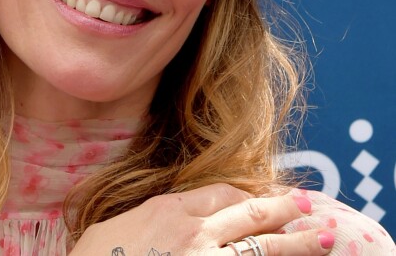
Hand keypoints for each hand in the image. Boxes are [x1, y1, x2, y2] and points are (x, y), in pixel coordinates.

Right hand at [70, 184, 334, 254]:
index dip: (248, 194)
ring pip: (260, 248)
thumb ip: (149, 216)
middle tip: (309, 206)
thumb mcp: (117, 226)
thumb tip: (171, 215)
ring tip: (324, 238)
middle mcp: (193, 232)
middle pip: (248, 214)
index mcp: (170, 210)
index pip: (221, 193)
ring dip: (295, 243)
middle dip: (282, 209)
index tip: (264, 196)